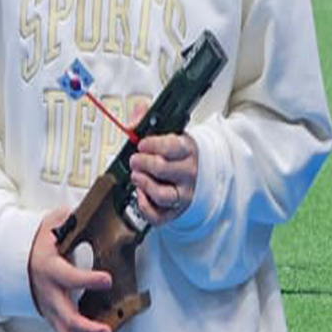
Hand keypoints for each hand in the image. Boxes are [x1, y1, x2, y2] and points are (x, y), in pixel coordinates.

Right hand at [29, 205, 112, 331]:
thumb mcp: (51, 223)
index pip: (69, 277)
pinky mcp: (54, 319)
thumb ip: (68, 218)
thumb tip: (83, 211)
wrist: (18, 259)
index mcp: (50, 268)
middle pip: (66, 317)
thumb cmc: (40, 240)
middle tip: (107, 330)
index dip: (87, 279)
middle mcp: (49, 294)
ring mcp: (51, 310)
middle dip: (87, 327)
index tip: (107, 279)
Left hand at [128, 107, 197, 226]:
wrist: (196, 173)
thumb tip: (135, 115)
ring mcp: (183, 193)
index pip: (172, 147)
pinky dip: (145, 207)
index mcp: (187, 150)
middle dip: (143, 163)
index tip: (141, 143)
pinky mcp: (175, 211)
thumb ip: (147, 121)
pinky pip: (158, 216)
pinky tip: (140, 194)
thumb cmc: (177, 153)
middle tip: (134, 159)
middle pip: (164, 169)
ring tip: (136, 176)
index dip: (153, 144)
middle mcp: (188, 173)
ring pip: (162, 194)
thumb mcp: (167, 132)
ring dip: (144, 184)